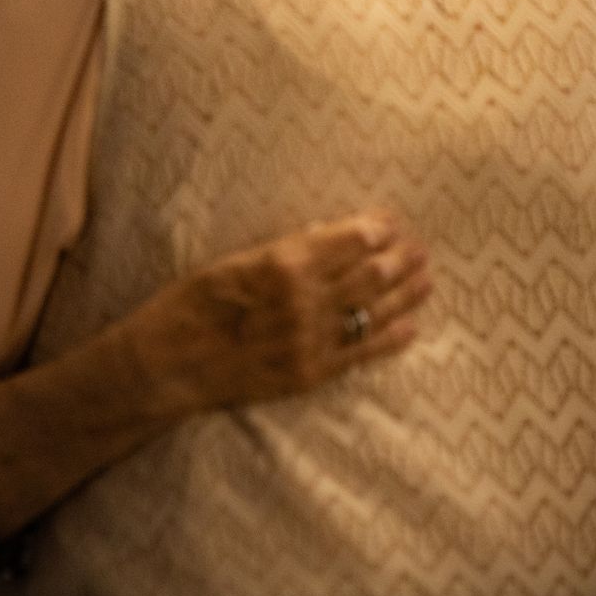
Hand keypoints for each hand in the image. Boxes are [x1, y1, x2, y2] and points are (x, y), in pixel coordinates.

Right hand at [137, 209, 429, 411]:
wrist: (168, 364)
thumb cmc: (190, 304)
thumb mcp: (234, 262)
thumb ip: (283, 253)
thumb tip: (327, 239)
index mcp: (283, 265)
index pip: (347, 241)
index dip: (376, 229)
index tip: (392, 222)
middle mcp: (304, 302)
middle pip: (369, 275)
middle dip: (400, 259)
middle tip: (420, 248)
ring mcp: (310, 341)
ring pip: (372, 312)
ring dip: (405, 294)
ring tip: (427, 279)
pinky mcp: (310, 373)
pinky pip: (360, 354)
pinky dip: (389, 339)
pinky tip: (410, 327)